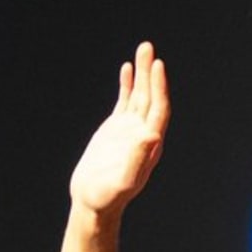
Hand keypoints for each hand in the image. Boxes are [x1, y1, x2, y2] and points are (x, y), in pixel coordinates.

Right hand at [69, 41, 170, 214]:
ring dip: (142, 74)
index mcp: (150, 145)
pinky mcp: (116, 130)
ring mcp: (130, 130)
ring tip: (143, 48)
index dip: (159, 88)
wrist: (92, 203)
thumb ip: (138, 159)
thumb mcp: (123, 180)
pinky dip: (128, 85)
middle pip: (151, 98)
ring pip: (139, 96)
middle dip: (151, 73)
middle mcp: (144, 134)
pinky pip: (125, 102)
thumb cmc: (107, 197)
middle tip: (148, 47)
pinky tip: (128, 69)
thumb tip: (153, 136)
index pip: (158, 110)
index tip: (158, 66)